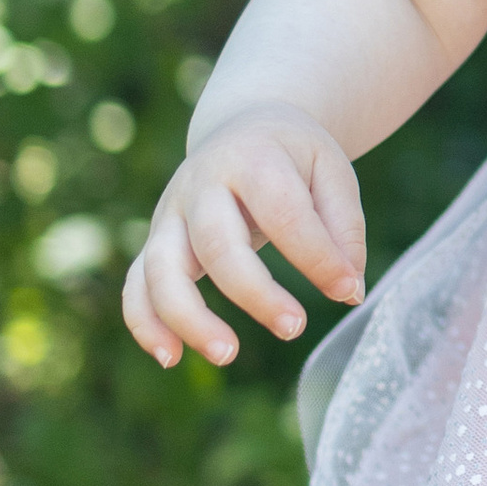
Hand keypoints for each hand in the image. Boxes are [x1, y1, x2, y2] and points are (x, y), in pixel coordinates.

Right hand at [122, 106, 365, 367]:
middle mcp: (202, 184)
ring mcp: (171, 213)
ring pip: (161, 268)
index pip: (282, 212)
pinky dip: (145, 322)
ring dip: (188, 317)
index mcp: (253, 159)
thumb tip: (350, 290)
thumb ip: (344, 229)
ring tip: (227, 355)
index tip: (348, 289)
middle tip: (294, 328)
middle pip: (216, 244)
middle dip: (254, 292)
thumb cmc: (295, 159)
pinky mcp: (156, 240)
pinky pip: (136, 284)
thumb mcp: (333, 173)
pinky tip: (171, 357)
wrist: (244, 127)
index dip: (316, 257)